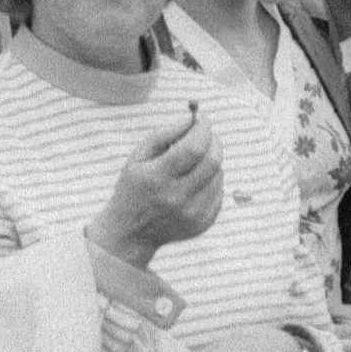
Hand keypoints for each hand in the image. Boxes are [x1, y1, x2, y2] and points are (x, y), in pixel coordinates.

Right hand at [88, 110, 222, 267]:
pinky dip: (211, 180)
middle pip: (212, 161)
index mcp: (157, 178)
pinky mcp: (203, 223)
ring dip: (211, 161)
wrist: (132, 233)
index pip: (193, 148)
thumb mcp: (138, 157)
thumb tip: (192, 118)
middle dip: (213, 141)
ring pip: (218, 175)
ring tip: (192, 163)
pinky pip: (218, 191)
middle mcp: (176, 198)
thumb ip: (164, 134)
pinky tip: (194, 183)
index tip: (201, 118)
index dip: (202, 128)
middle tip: (207, 134)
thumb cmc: (134, 187)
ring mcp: (192, 214)